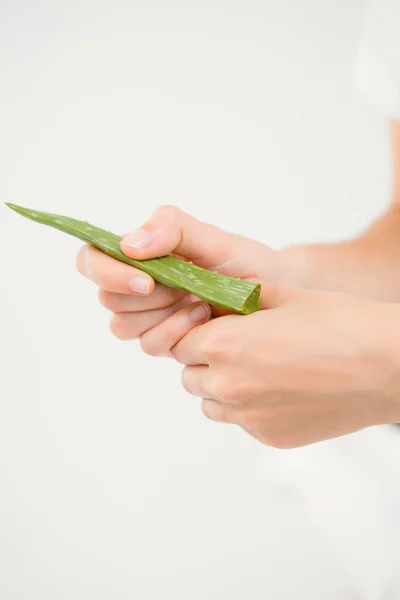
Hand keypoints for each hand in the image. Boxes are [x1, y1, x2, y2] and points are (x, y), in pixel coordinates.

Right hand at [76, 205, 280, 342]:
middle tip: (184, 287)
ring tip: (200, 301)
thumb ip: (171, 229)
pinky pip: (150, 345)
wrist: (277, 293)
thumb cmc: (244, 261)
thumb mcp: (213, 237)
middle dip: (145, 296)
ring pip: (123, 327)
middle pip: (107, 299)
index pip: (92, 259)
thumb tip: (128, 246)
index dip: (106, 272)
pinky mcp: (166, 340)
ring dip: (160, 316)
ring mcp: (151, 316)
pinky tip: (204, 318)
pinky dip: (175, 333)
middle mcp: (138, 286)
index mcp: (139, 254)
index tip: (146, 279)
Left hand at [166, 286, 399, 447]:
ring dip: (221, 388)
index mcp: (224, 344)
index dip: (195, 332)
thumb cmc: (341, 324)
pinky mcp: (270, 437)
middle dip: (204, 360)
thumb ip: (240, 298)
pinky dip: (250, 408)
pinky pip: (242, 422)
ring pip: (210, 404)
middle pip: (190, 375)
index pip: (179, 342)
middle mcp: (227, 385)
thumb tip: (220, 298)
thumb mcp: (285, 296)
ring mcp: (248, 417)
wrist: (388, 367)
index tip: (212, 327)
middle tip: (236, 347)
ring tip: (258, 370)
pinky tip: (282, 390)